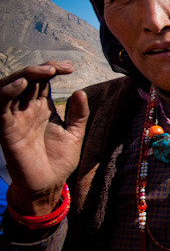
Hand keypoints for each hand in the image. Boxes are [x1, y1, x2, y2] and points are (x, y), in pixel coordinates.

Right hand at [0, 61, 88, 215]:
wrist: (49, 184)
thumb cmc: (60, 160)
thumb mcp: (74, 133)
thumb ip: (79, 114)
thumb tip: (80, 91)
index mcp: (42, 107)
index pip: (43, 80)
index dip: (53, 69)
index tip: (71, 67)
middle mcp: (26, 109)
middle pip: (27, 79)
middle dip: (41, 69)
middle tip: (57, 68)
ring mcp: (15, 117)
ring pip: (10, 87)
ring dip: (25, 75)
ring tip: (43, 71)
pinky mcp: (6, 128)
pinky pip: (1, 106)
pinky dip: (8, 91)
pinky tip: (22, 84)